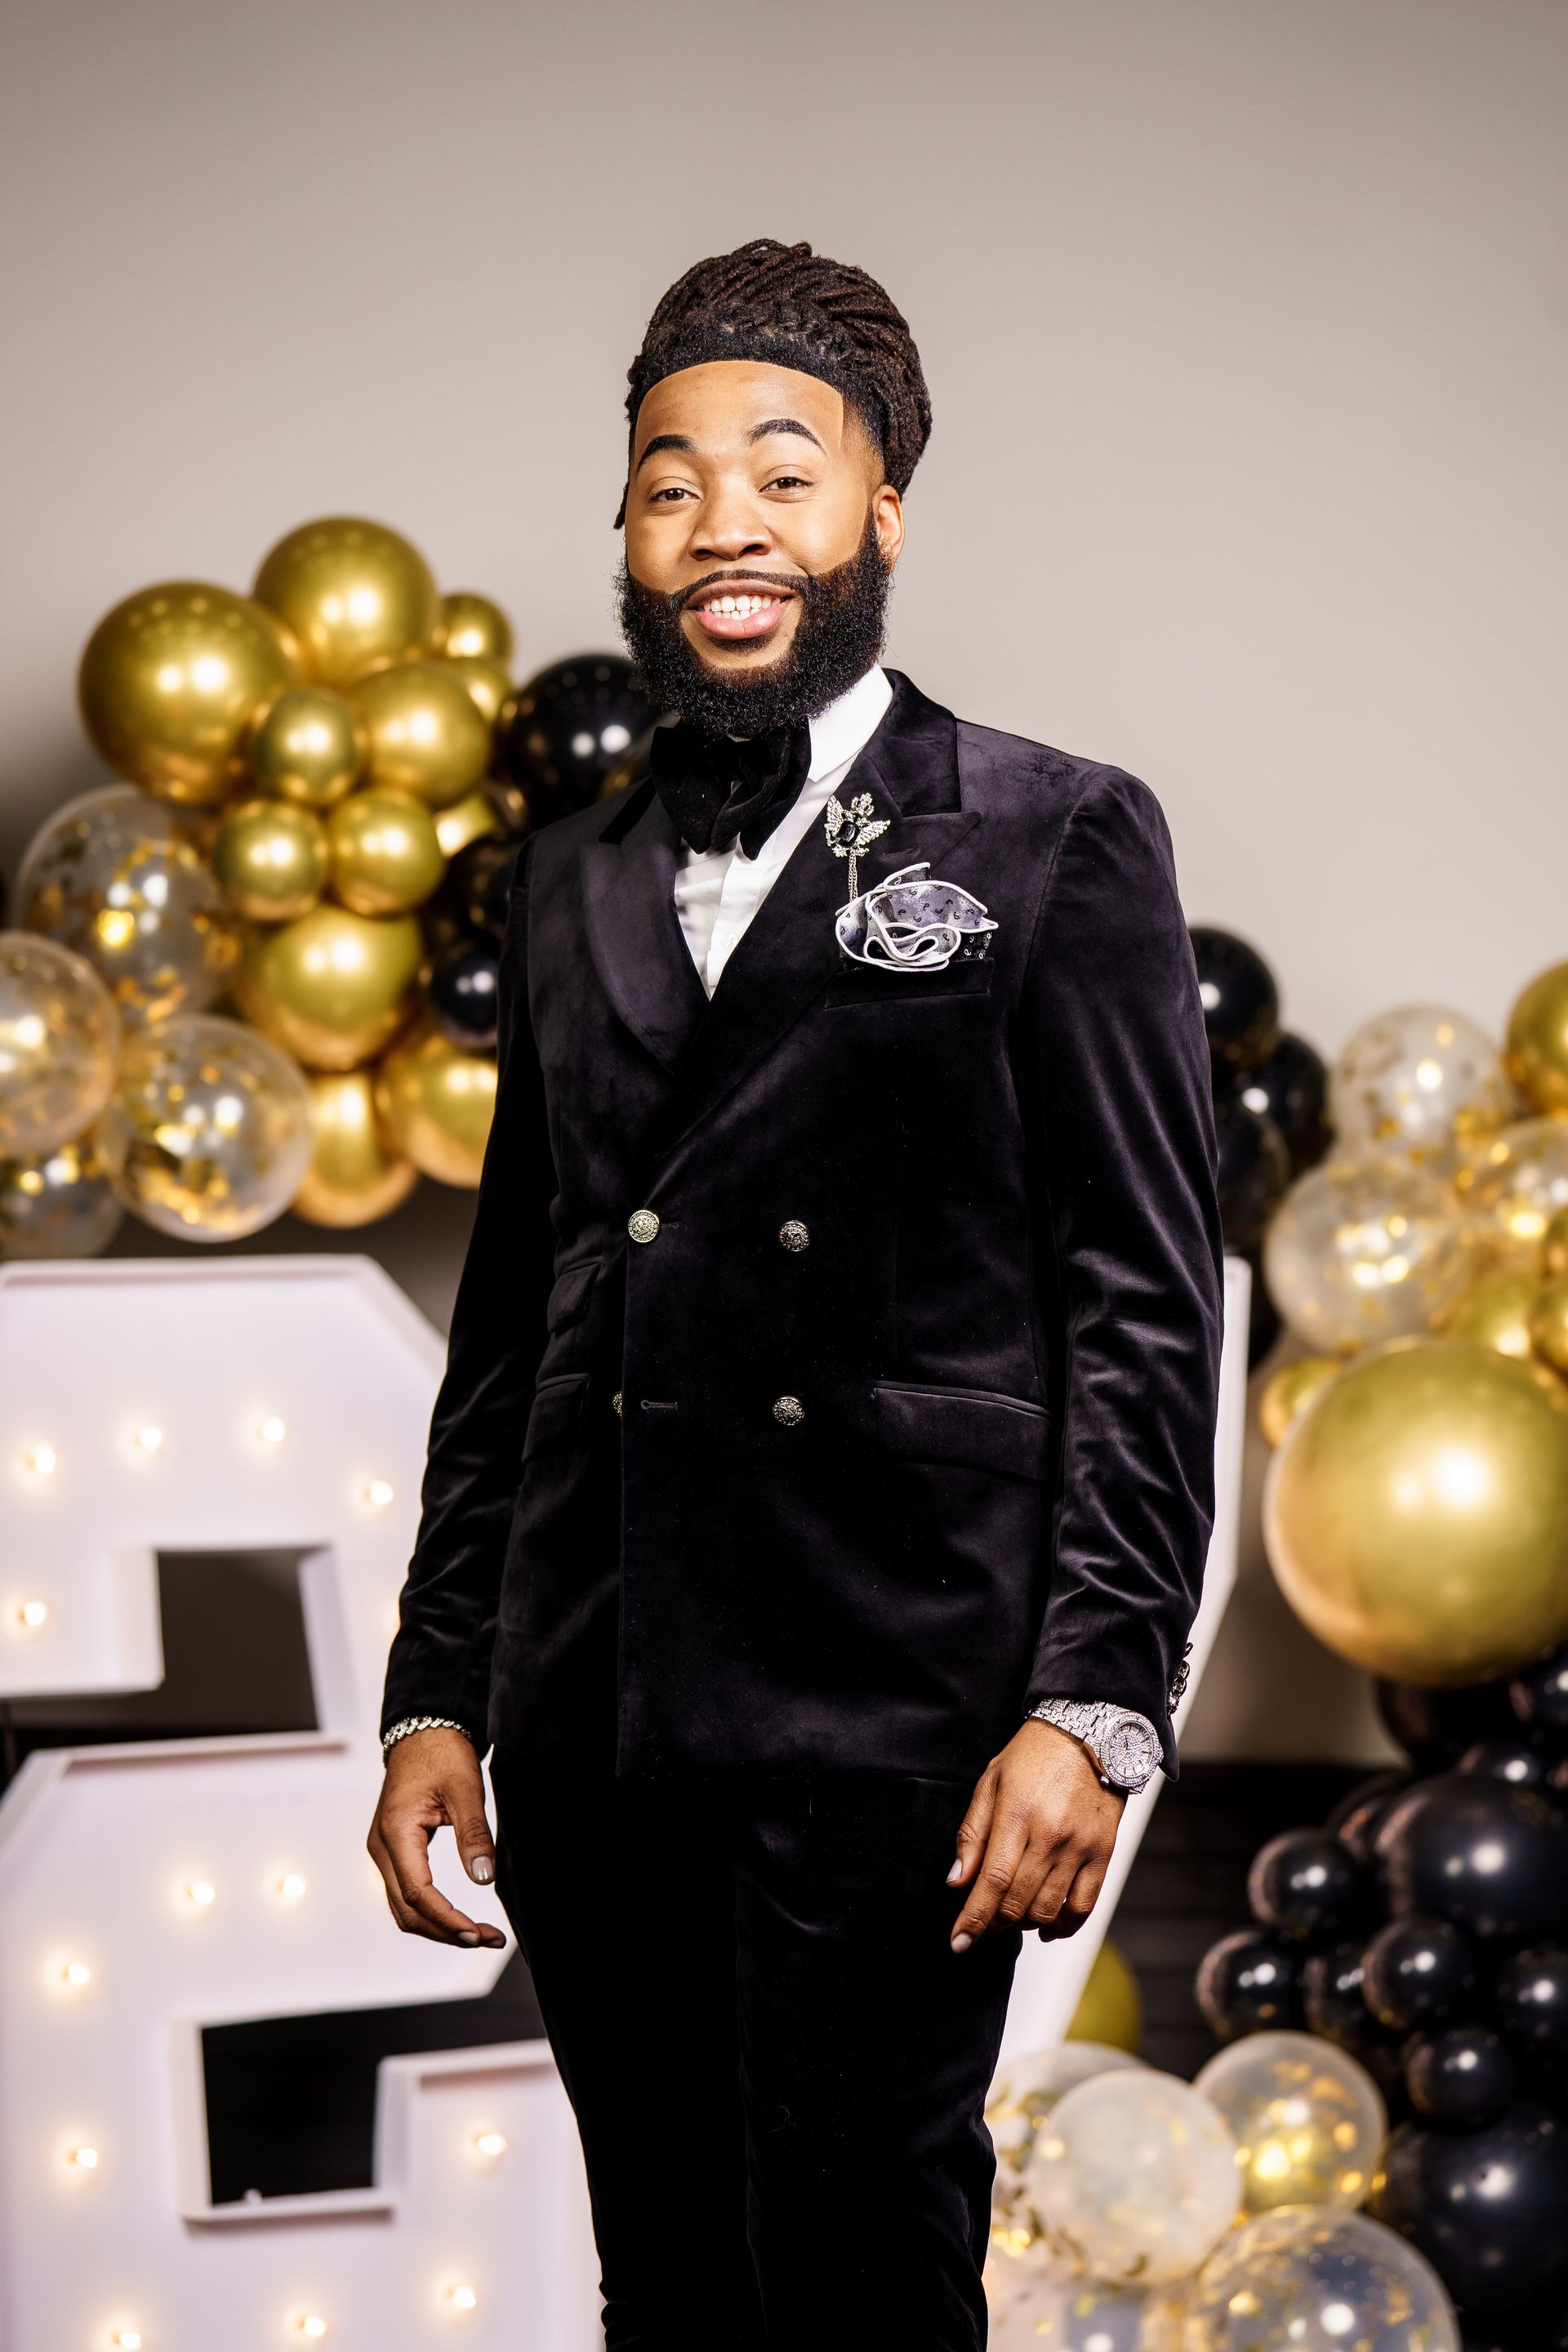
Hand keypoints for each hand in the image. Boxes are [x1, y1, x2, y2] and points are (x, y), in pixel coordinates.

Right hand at [367, 1727, 506, 1948]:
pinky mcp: (393, 1850)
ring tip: (479, 1933)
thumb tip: (484, 1879)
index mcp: (396, 1832)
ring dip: (438, 1926)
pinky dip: (430, 1911)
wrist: (422, 1730)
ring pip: (403, 1907)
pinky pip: (405, 1892)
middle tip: (489, 1938)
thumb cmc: (442, 1753)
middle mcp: (381, 1847)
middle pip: (407, 1910)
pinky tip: (458, 1916)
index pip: (417, 1893)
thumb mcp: (465, 1789)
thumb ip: (474, 1834)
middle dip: (446, 1931)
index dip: (447, 1919)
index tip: (478, 1933)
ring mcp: (383, 1850)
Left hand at [947, 1719, 1124, 1949]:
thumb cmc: (1033, 1756)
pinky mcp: (1103, 1853)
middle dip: (994, 1922)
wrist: (1089, 1734)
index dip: (973, 1918)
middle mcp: (1050, 1834)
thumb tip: (957, 1882)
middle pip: (1018, 1902)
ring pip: (1048, 1909)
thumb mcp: (991, 1783)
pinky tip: (1048, 1927)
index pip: (993, 1881)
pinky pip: (1084, 1906)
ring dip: (1024, 1923)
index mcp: (1017, 1814)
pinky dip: (1064, 1926)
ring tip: (1013, 1914)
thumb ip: (972, 1834)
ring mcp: (1080, 1846)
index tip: (958, 1942)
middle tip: (984, 1919)